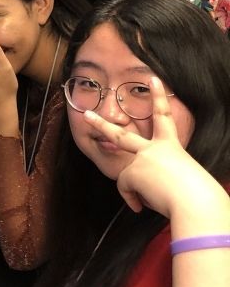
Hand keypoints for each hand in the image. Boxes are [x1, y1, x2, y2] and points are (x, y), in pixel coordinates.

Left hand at [82, 76, 216, 217]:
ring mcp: (141, 158)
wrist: (195, 201)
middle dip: (102, 125)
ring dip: (126, 181)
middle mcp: (154, 148)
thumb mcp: (183, 177)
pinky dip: (133, 199)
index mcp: (171, 146)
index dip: (158, 97)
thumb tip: (151, 188)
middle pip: (121, 135)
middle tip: (87, 115)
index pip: (164, 117)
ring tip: (134, 181)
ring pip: (123, 171)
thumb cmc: (199, 193)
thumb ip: (164, 176)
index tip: (153, 80)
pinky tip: (142, 206)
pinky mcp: (132, 172)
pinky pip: (126, 188)